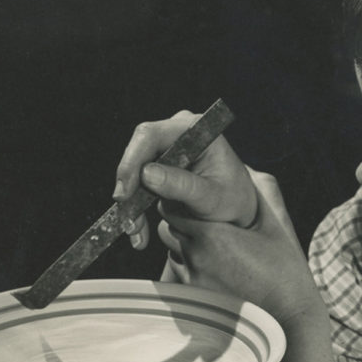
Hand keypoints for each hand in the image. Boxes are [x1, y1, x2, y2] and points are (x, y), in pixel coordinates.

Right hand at [114, 110, 257, 249]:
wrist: (238, 212)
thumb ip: (183, 186)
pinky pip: (138, 185)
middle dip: (129, 187)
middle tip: (126, 219)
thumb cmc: (233, 201)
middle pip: (138, 152)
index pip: (151, 135)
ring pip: (134, 171)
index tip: (124, 193)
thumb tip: (147, 174)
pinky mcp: (159, 168)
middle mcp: (177, 133)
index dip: (132, 161)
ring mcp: (167, 149)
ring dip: (131, 203)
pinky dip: (136, 208)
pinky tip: (139, 232)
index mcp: (196, 130)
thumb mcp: (212, 198)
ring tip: (136, 231)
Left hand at [159, 174, 325, 330]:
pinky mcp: (193, 296)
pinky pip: (178, 272)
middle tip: (206, 222)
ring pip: (172, 249)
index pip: (176, 205)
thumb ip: (260, 193)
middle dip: (183, 220)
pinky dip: (189, 266)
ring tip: (213, 248)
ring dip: (184, 244)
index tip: (200, 202)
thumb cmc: (286, 270)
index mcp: (214, 233)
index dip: (185, 201)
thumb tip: (247, 169)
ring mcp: (192, 278)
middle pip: (170, 226)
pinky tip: (213, 268)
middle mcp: (196, 255)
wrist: (288, 317)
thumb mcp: (276, 225)